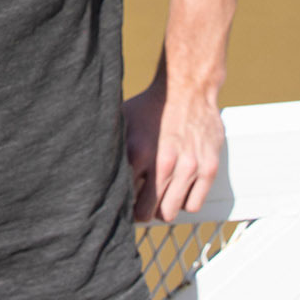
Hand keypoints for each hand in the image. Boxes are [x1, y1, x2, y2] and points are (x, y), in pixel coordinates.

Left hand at [123, 74, 224, 221]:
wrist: (188, 87)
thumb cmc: (152, 105)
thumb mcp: (123, 122)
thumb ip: (112, 147)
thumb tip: (91, 166)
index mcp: (138, 152)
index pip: (124, 197)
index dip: (121, 202)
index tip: (121, 201)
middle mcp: (164, 163)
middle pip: (146, 211)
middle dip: (140, 211)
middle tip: (140, 204)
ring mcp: (188, 167)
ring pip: (170, 212)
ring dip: (162, 208)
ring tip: (159, 197)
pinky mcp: (208, 168)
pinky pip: (194, 205)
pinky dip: (184, 202)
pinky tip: (178, 190)